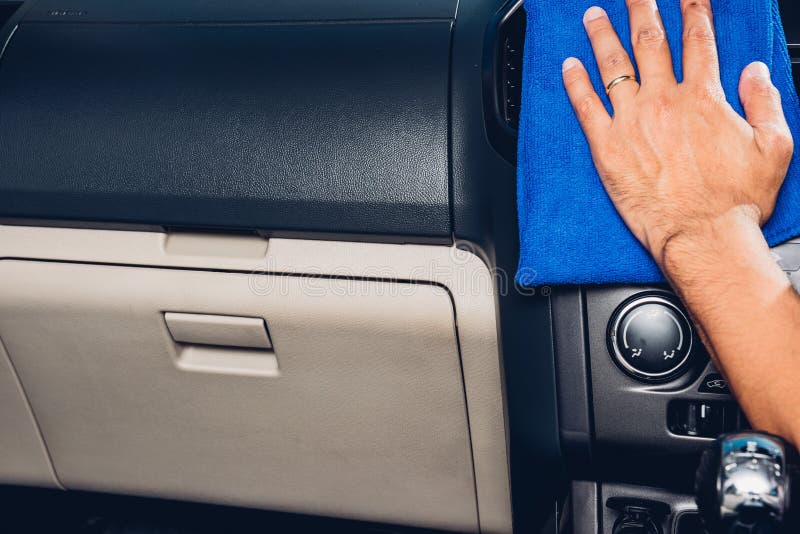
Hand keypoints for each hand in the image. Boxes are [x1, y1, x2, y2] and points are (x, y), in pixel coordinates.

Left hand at [562, 0, 793, 265]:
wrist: (701, 236)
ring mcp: (632, 122)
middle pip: (651, 41)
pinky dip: (575, 82)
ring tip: (593, 15)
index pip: (698, 40)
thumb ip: (765, 102)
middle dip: (643, 9)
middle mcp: (664, 102)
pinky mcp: (606, 147)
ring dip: (603, 35)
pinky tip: (569, 65)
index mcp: (703, 98)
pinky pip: (586, 106)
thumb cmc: (734, 201)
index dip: (693, 11)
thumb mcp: (774, 147)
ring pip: (613, 66)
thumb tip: (756, 71)